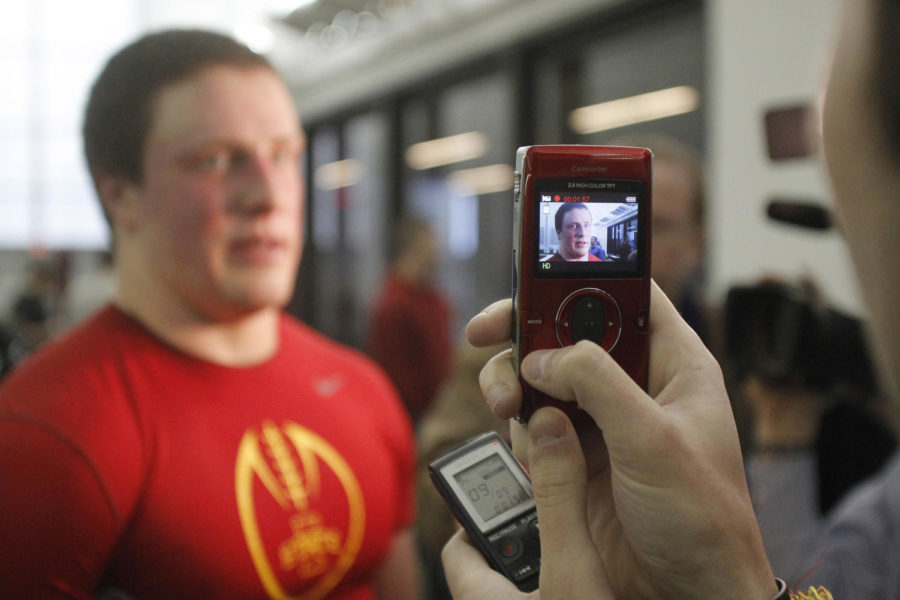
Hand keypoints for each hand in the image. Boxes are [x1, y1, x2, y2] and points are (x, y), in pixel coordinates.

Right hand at [446, 283, 775, 599]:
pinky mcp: (574, 457)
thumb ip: (598, 383)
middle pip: (565, 332)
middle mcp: (634, 385)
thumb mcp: (654, 439)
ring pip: (539, 377)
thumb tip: (543, 355)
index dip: (573, 279)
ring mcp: (601, 422)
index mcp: (672, 364)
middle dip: (524, 336)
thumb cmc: (703, 517)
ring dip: (513, 386)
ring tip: (509, 408)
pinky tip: (532, 448)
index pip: (621, 294)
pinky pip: (532, 425)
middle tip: (486, 338)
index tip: (527, 282)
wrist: (688, 592)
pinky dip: (519, 429)